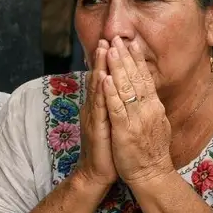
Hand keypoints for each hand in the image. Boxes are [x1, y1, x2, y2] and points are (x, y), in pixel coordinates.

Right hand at [76, 41, 117, 188]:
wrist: (97, 174)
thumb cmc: (107, 149)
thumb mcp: (112, 123)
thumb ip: (113, 106)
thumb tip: (119, 92)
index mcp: (100, 107)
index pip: (104, 79)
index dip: (107, 62)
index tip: (112, 43)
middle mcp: (94, 108)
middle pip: (98, 79)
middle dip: (102, 58)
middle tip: (106, 38)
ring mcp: (93, 117)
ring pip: (97, 88)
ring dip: (99, 68)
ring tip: (102, 50)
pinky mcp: (96, 127)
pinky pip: (99, 106)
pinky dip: (101, 90)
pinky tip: (103, 77)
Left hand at [102, 37, 173, 185]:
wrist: (152, 175)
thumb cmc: (151, 150)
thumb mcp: (155, 123)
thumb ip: (150, 106)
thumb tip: (148, 91)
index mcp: (154, 106)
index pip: (145, 78)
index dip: (137, 60)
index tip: (131, 43)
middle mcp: (147, 109)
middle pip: (135, 78)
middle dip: (125, 57)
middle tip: (117, 39)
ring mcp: (136, 119)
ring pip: (125, 89)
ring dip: (117, 68)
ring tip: (110, 50)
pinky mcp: (125, 131)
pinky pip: (116, 108)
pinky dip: (110, 93)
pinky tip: (105, 79)